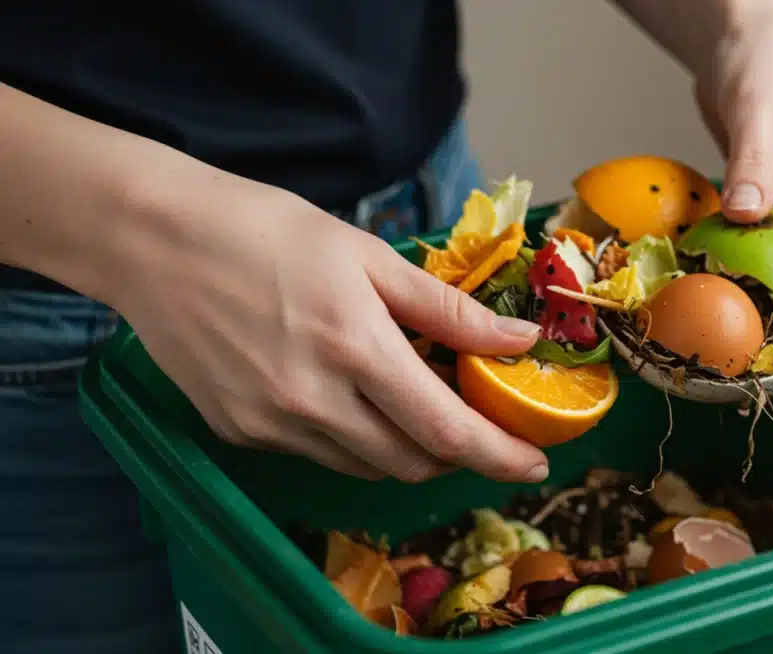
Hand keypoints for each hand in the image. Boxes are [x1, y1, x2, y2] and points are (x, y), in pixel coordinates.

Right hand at [111, 169, 549, 483]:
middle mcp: (313, 403)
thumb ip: (446, 309)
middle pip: (412, 463)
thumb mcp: (368, 256)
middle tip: (475, 421)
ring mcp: (271, 425)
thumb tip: (517, 341)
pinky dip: (352, 437)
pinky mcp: (239, 433)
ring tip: (412, 400)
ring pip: (367, 466)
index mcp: (356, 349)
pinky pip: (319, 453)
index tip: (534, 463)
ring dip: (406, 448)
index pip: (447, 432)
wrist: (152, 239)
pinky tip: (348, 393)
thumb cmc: (265, 230)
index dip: (499, 455)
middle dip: (456, 453)